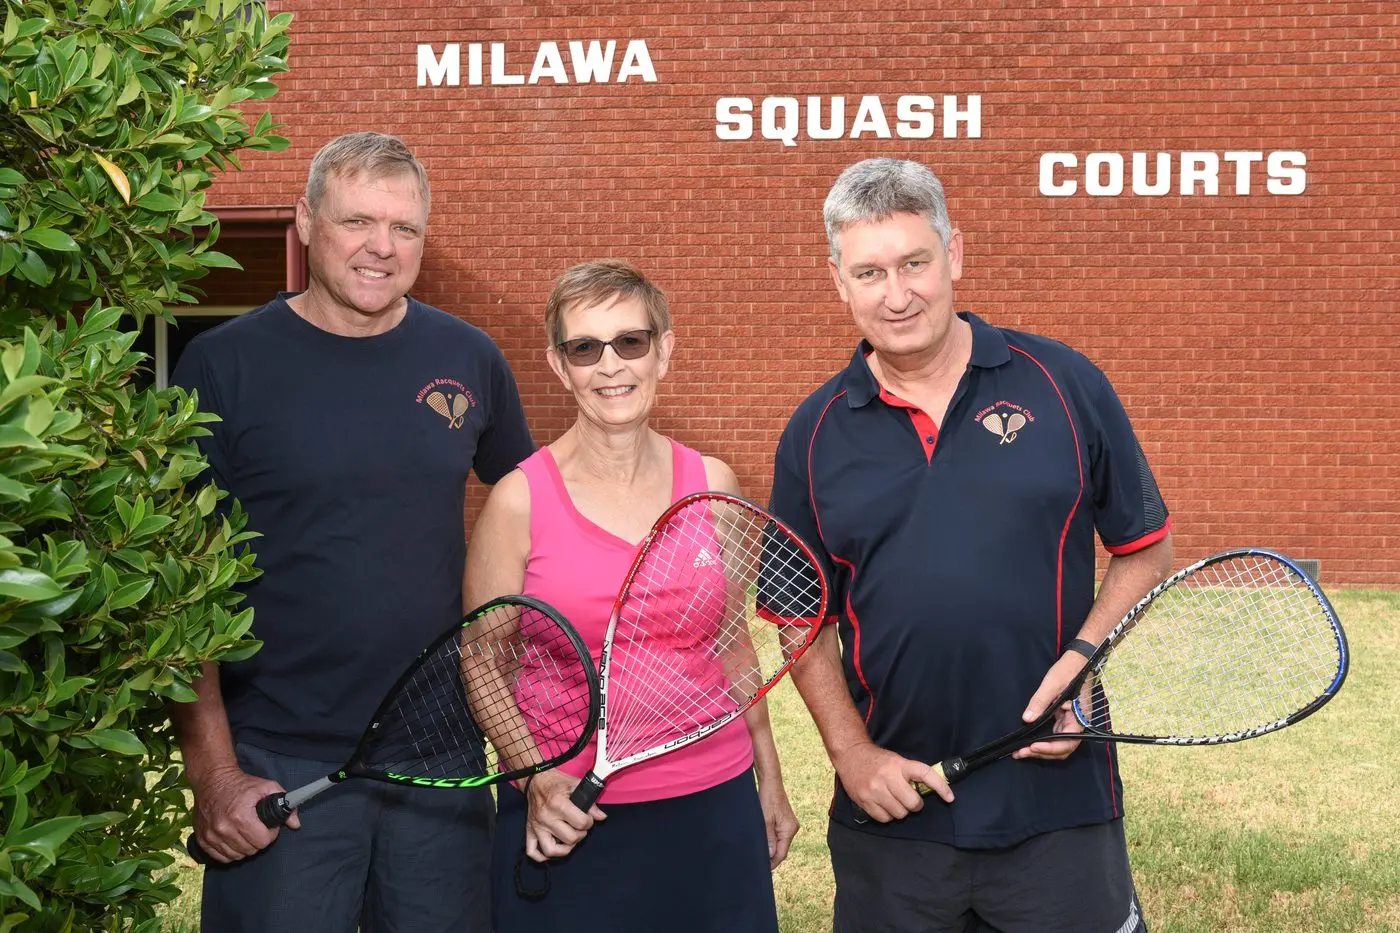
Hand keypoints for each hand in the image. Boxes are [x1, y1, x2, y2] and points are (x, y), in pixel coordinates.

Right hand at [191, 765, 296, 862]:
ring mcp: (211, 835)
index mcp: (240, 816)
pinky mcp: (202, 839)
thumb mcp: (267, 787)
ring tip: (246, 833)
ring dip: (244, 847)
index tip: (268, 826)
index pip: (263, 841)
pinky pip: (220, 857)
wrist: (212, 780)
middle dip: (258, 841)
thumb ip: (284, 804)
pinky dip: (229, 851)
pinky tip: (234, 839)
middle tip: (257, 829)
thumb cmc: (241, 784)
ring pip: (236, 856)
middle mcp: (223, 828)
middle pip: (250, 850)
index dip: (270, 834)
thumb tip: (295, 824)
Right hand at [523, 770, 605, 862]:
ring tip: (570, 839)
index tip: (588, 818)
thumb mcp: (575, 786)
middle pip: (570, 839)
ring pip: (551, 850)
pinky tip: (553, 849)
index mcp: (558, 804)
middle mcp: (546, 817)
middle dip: (580, 835)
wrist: (536, 780)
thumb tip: (601, 817)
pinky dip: (542, 856)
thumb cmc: (556, 783)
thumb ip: (590, 803)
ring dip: (565, 849)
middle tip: (580, 827)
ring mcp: (537, 826)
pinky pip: (532, 852)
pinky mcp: (529, 830)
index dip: (589, 822)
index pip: (581, 823)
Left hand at [756, 771, 798, 868]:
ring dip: (771, 847)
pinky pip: (779, 835)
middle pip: (782, 849)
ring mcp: (789, 824)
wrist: (771, 783)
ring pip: (780, 842)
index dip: (772, 863)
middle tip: (758, 862)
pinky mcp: (785, 820)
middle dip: (771, 856)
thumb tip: (771, 856)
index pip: (781, 853)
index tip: (763, 870)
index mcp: (789, 830)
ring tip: (759, 852)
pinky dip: (772, 840)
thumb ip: (768, 839)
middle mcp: (792, 828)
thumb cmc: (767, 799)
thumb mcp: (765, 821)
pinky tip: (764, 841)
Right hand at [832, 741, 951, 822]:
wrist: (851, 755)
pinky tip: (883, 805)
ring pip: (899, 813)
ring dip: (900, 811)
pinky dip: (887, 815)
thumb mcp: (897, 761)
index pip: (925, 774)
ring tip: (894, 801)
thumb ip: (911, 775)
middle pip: (912, 803)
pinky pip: (884, 819)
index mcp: (899, 765)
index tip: (950, 798)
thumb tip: (930, 791)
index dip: (940, 787)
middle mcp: (888, 777)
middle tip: (910, 800)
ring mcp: (875, 790)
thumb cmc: (878, 760)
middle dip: (915, 805)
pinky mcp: (864, 800)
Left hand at [1013, 652, 1087, 760]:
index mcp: (1079, 718)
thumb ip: (1040, 702)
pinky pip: (1055, 735)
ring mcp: (1071, 722)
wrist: (1078, 661)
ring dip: (1041, 750)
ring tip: (1021, 752)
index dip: (1050, 748)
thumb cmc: (1068, 670)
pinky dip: (1043, 741)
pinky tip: (1029, 742)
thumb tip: (1027, 719)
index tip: (1033, 746)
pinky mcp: (1065, 719)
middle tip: (1020, 753)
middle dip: (1042, 753)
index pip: (1067, 742)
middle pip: (1062, 748)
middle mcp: (1077, 724)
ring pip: (1058, 744)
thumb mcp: (1052, 684)